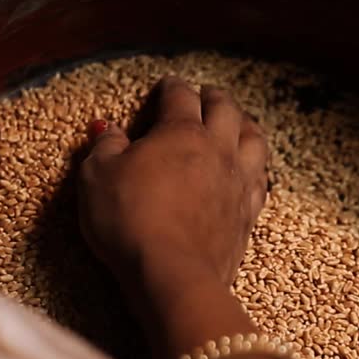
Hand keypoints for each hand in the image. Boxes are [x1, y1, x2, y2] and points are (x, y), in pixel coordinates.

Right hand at [79, 76, 267, 323]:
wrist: (173, 273)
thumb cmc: (130, 220)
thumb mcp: (98, 176)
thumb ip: (105, 146)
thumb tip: (108, 129)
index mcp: (182, 132)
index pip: (180, 96)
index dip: (171, 87)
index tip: (167, 85)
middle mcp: (218, 149)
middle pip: (226, 110)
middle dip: (214, 97)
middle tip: (206, 94)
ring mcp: (238, 181)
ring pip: (254, 140)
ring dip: (245, 125)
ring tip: (238, 123)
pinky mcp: (248, 213)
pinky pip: (260, 180)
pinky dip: (255, 167)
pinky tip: (250, 170)